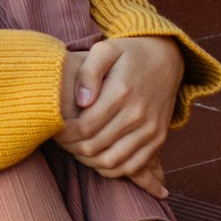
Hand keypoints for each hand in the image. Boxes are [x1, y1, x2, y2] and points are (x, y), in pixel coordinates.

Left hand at [58, 32, 183, 183]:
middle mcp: (138, 114)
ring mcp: (150, 130)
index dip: (64, 134)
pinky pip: (132, 166)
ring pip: (111, 162)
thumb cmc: (128, 54)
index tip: (54, 130)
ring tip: (76, 148)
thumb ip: (88, 72)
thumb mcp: (105, 50)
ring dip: (88, 161)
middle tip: (61, 141)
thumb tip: (82, 101)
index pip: (84, 127)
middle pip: (95, 147)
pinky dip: (111, 169)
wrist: (166, 59)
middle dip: (71, 148)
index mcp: (121, 92)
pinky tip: (97, 158)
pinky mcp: (158, 139)